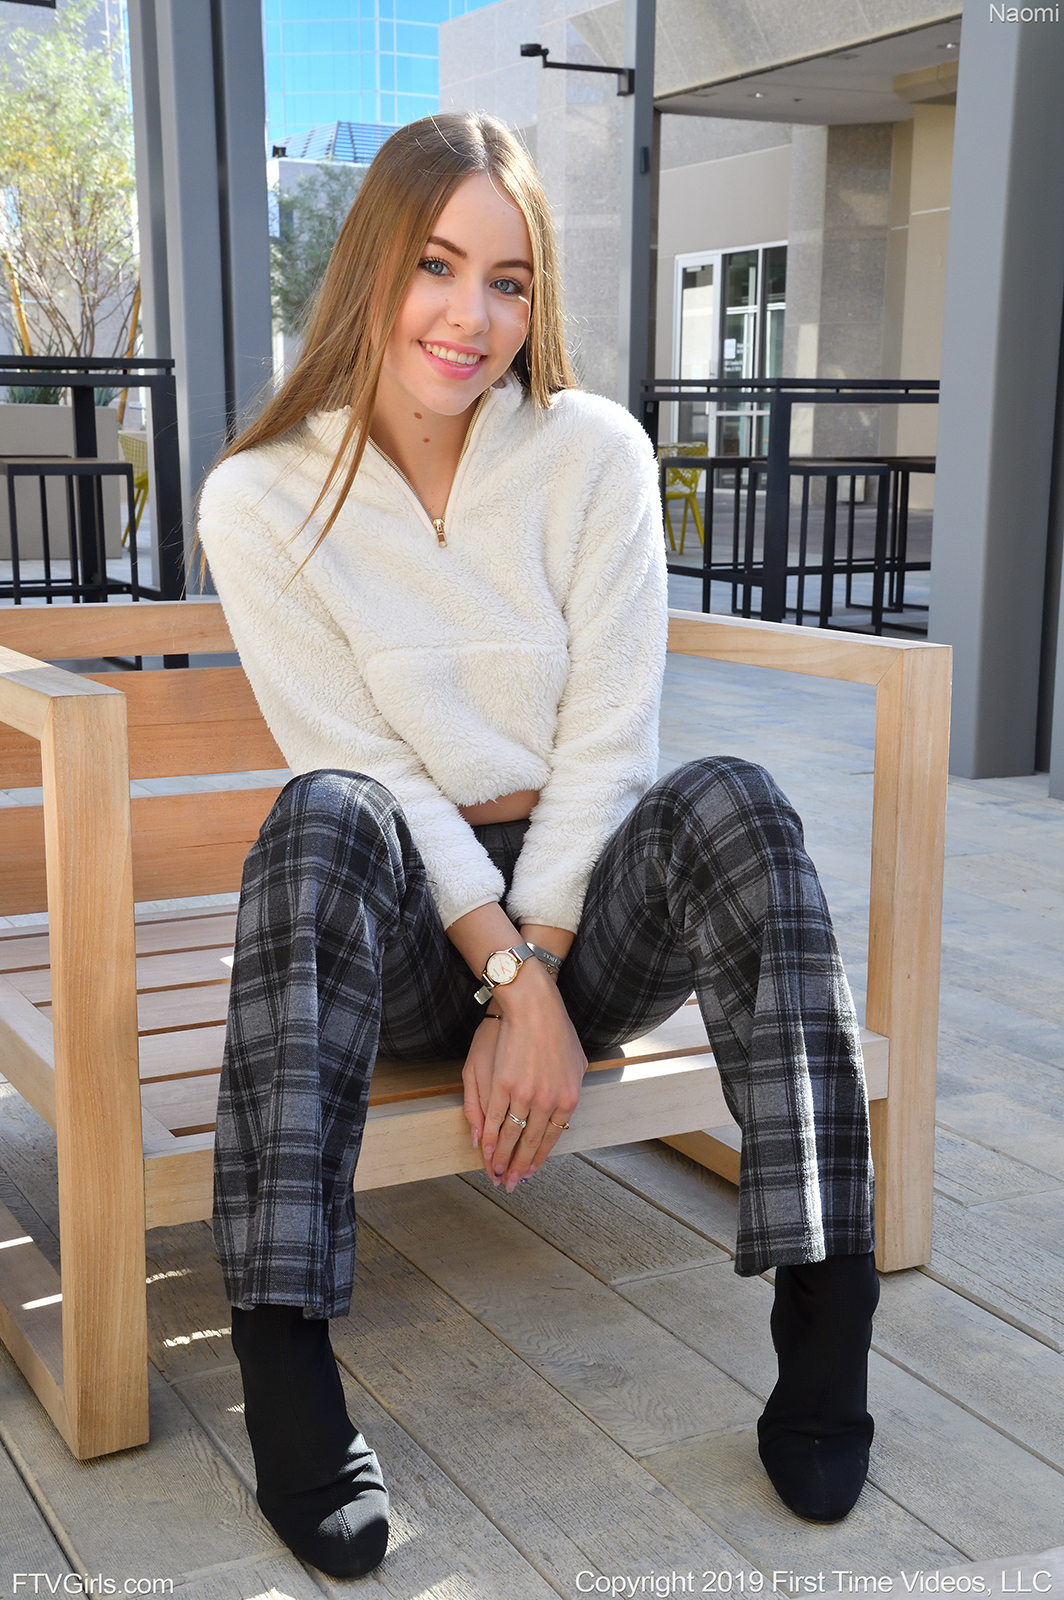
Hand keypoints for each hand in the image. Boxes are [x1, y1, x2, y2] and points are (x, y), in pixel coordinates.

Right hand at [468, 960, 586, 1191]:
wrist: (534, 1007)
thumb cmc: (557, 1031)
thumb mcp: (577, 1064)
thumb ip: (570, 1094)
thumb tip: (562, 1116)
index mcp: (568, 1099)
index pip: (552, 1138)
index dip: (537, 1158)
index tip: (529, 1173)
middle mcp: (548, 1102)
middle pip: (530, 1143)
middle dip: (518, 1167)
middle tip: (510, 1185)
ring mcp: (525, 1094)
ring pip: (511, 1135)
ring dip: (501, 1158)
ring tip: (494, 1174)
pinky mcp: (503, 1085)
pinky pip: (495, 1118)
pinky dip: (488, 1137)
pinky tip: (484, 1149)